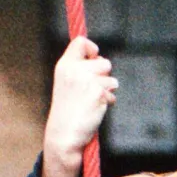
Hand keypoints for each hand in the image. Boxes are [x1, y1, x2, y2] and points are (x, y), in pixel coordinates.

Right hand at [42, 37, 118, 176]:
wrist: (64, 133)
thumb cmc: (68, 110)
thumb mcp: (69, 83)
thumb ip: (81, 69)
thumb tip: (101, 59)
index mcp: (64, 65)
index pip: (81, 42)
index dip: (92, 48)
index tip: (93, 59)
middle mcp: (75, 70)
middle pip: (104, 61)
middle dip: (104, 76)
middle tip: (92, 90)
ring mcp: (87, 81)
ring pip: (112, 78)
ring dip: (107, 90)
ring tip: (91, 101)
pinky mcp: (98, 93)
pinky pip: (112, 93)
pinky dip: (108, 102)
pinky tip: (95, 109)